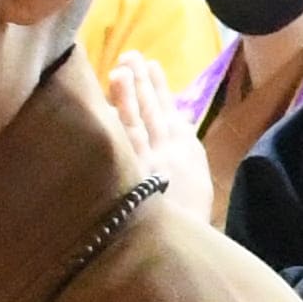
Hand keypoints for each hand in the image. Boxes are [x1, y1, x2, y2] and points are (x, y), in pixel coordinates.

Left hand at [99, 53, 209, 212]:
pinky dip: (116, 121)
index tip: (151, 66)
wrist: (184, 246)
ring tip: (121, 69)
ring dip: (129, 94)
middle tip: (131, 55)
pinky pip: (121, 142)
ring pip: (137, 120)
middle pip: (152, 110)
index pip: (171, 112)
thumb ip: (185, 155)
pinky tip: (104, 105)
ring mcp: (149, 161)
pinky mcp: (131, 174)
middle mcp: (169, 150)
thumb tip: (176, 125)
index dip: (161, 88)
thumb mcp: (198, 185)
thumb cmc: (188, 221)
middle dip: (141, 82)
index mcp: (187, 152)